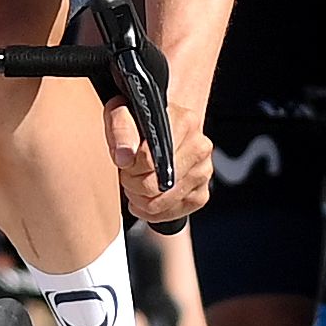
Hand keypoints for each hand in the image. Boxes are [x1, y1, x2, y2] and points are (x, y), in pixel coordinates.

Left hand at [112, 96, 210, 225]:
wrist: (161, 128)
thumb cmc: (141, 122)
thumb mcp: (121, 112)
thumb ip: (121, 129)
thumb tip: (126, 156)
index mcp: (184, 122)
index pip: (150, 158)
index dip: (131, 166)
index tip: (126, 161)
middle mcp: (200, 147)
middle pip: (157, 184)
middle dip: (134, 185)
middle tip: (129, 175)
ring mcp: (204, 171)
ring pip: (165, 202)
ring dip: (142, 200)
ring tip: (137, 186)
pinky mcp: (202, 193)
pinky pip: (175, 213)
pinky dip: (155, 212)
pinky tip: (147, 200)